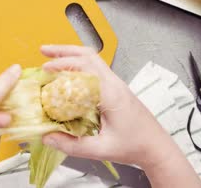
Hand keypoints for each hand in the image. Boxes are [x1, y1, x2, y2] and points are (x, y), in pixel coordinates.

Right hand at [40, 45, 200, 186]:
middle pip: (88, 56)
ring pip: (93, 60)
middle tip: (43, 52)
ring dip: (72, 55)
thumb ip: (72, 145)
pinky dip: (79, 65)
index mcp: (111, 94)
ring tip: (52, 56)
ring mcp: (116, 84)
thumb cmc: (134, 147)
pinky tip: (68, 74)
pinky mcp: (116, 89)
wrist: (157, 147)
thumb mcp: (101, 149)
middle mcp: (114, 83)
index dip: (63, 64)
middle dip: (64, 51)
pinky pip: (96, 70)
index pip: (85, 68)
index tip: (45, 69)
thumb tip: (47, 137)